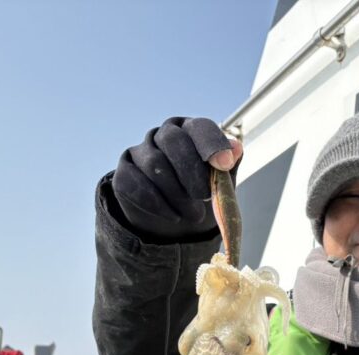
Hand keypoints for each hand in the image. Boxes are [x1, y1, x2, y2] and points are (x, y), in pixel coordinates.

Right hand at [111, 116, 243, 241]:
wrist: (175, 224)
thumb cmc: (202, 195)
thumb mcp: (221, 183)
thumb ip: (229, 166)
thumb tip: (236, 147)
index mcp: (190, 131)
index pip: (200, 127)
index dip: (212, 144)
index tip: (224, 165)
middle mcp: (163, 135)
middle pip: (173, 140)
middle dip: (191, 170)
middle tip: (205, 197)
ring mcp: (140, 152)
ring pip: (154, 164)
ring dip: (177, 194)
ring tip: (194, 216)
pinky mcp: (123, 174)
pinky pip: (135, 184)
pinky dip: (157, 204)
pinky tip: (173, 216)